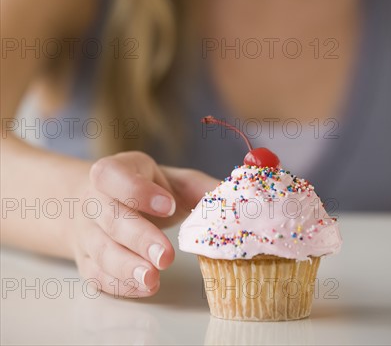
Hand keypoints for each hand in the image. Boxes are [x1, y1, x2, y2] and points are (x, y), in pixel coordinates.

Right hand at [69, 151, 217, 297]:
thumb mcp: (169, 180)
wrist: (96, 202)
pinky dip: (120, 283)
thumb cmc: (143, 189)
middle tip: (166, 256)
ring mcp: (87, 232)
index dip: (140, 191)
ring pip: (101, 250)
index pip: (115, 177)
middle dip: (139, 237)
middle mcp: (94, 200)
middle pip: (110, 218)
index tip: (169, 205)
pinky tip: (143, 286)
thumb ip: (200, 189)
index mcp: (113, 171)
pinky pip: (98, 273)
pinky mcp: (86, 260)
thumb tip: (236, 200)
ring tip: (153, 278)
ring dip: (127, 267)